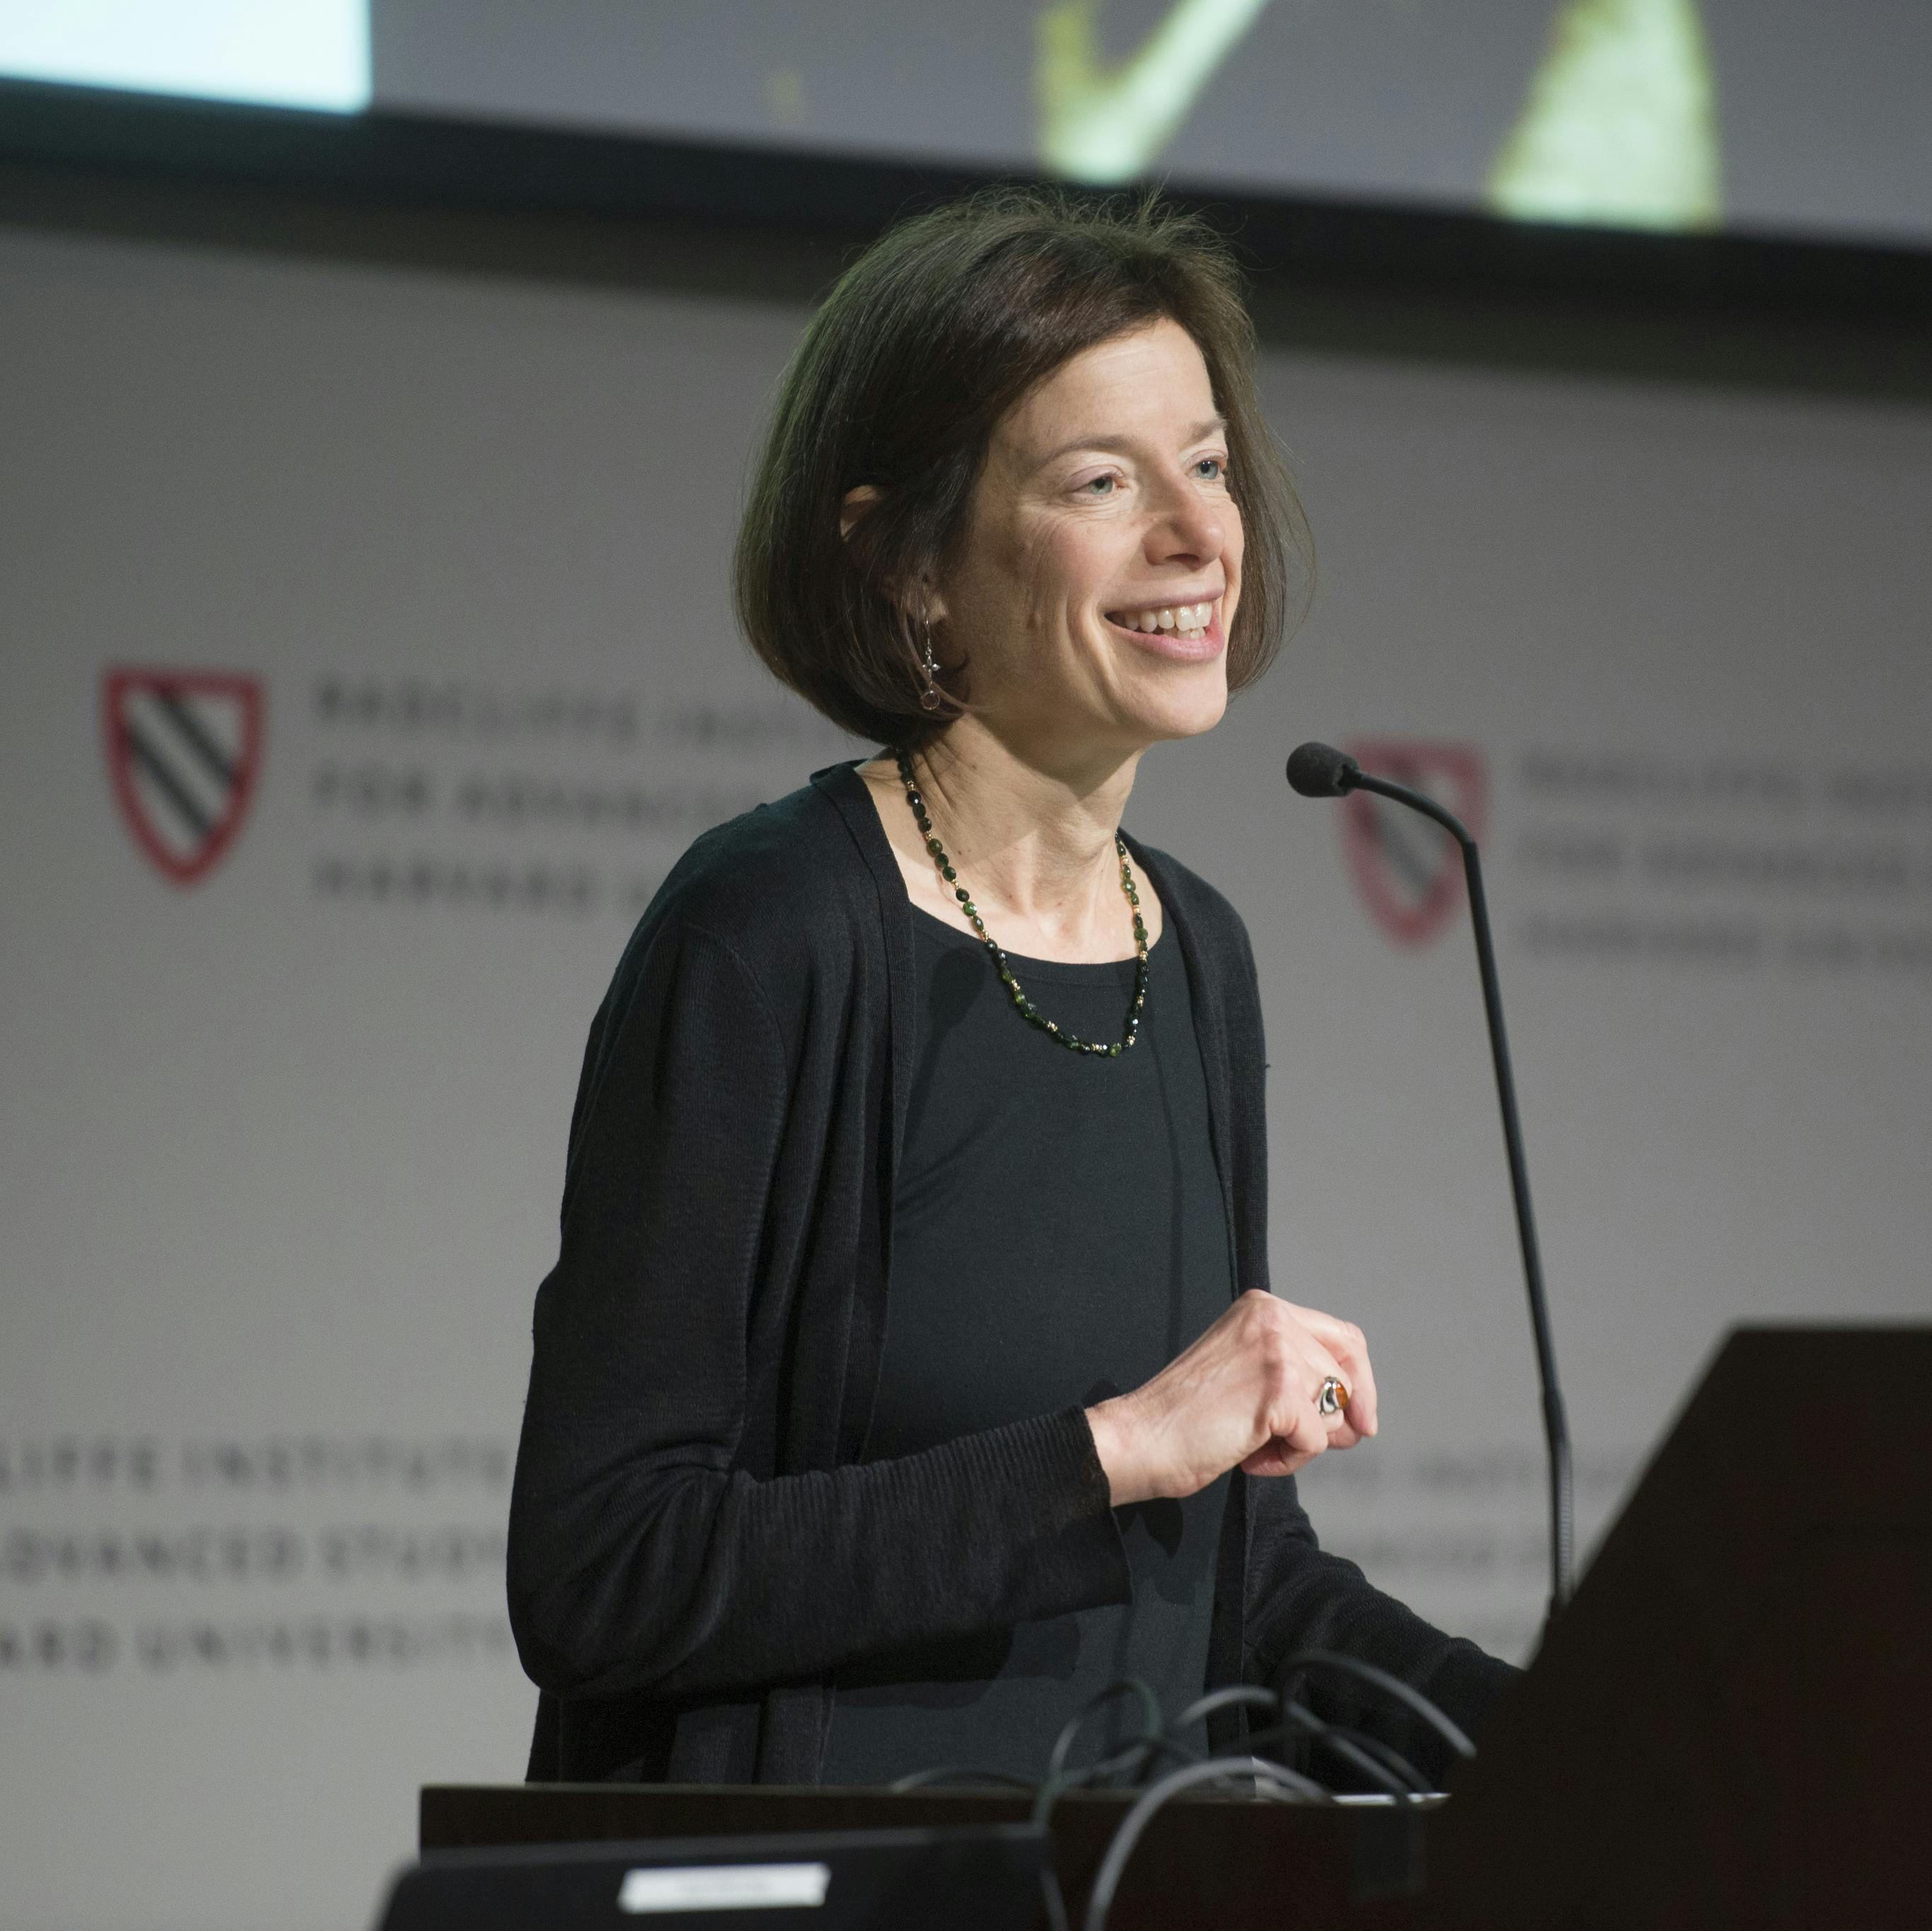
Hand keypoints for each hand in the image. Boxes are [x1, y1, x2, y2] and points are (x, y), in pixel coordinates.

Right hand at [1083, 1290, 1378, 1505]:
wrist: (1140, 1438)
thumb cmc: (1187, 1417)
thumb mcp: (1247, 1372)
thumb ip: (1295, 1373)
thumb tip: (1357, 1414)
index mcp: (1263, 1307)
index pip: (1344, 1338)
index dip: (1360, 1383)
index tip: (1362, 1422)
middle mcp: (1273, 1317)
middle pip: (1345, 1376)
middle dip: (1333, 1421)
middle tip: (1292, 1444)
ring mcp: (1277, 1350)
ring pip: (1334, 1409)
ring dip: (1302, 1441)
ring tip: (1255, 1444)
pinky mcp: (1278, 1389)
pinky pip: (1317, 1440)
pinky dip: (1289, 1461)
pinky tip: (1249, 1456)